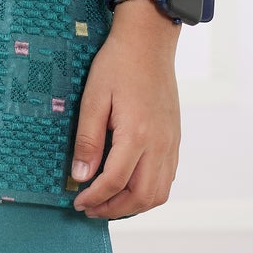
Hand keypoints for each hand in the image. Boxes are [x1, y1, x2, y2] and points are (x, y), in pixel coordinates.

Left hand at [69, 4, 180, 218]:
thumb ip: (88, 140)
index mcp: (138, 134)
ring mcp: (171, 142)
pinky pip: (167, 177)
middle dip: (114, 209)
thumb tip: (80, 176)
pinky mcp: (175, 138)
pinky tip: (129, 185)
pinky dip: (149, 191)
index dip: (94, 197)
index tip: (77, 202)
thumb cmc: (118, 65)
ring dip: (134, 205)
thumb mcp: (93, 98)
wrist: (149, 42)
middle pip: (142, 196)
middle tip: (91, 208)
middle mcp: (160, 143)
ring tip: (109, 202)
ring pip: (159, 192)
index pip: (115, 181)